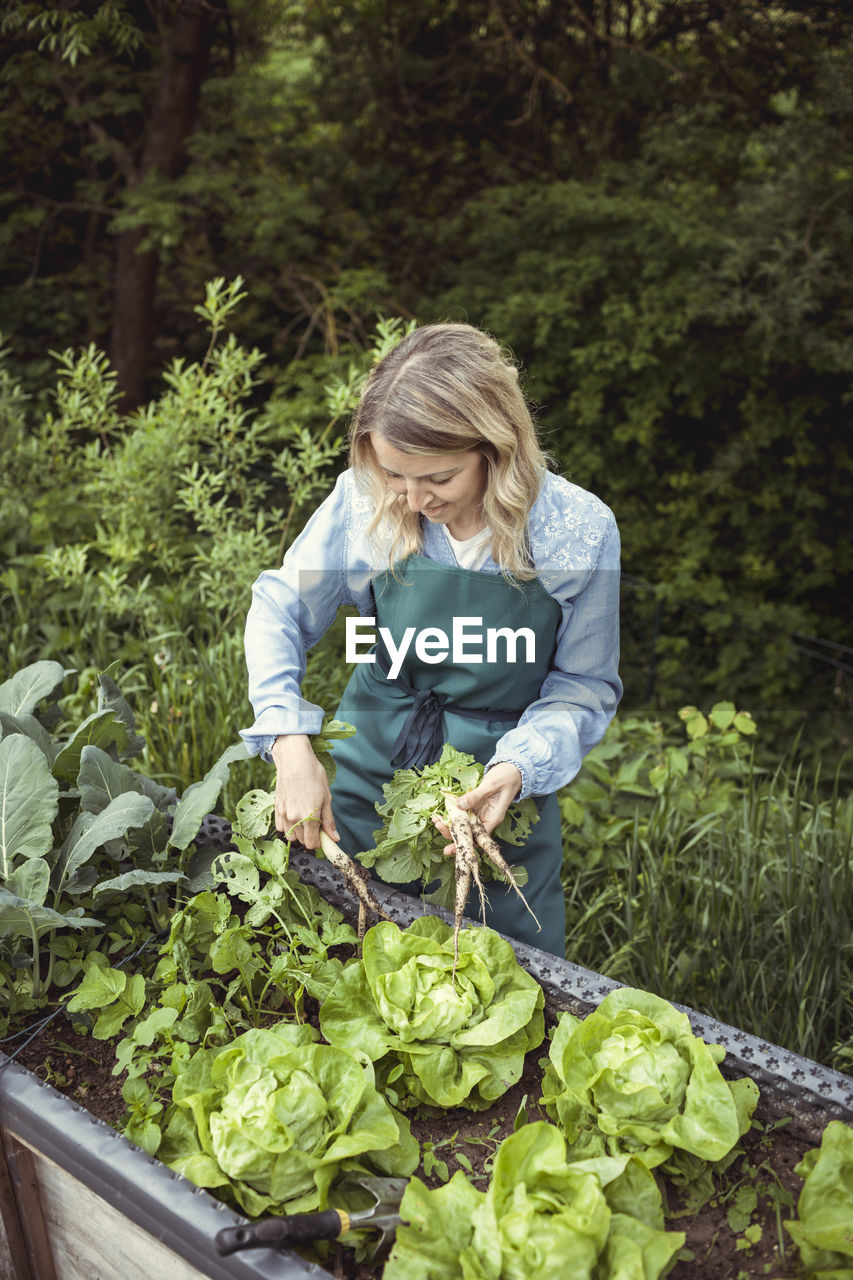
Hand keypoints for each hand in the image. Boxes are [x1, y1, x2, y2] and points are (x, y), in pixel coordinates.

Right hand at [271, 734, 338, 850]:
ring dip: (298, 833)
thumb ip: (329, 821)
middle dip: (310, 836)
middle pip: (302, 841)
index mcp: (309, 816)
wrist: (294, 760)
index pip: (311, 843)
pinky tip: (295, 815)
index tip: (323, 835)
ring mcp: (284, 814)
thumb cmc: (313, 775)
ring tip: (305, 819)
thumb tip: (334, 838)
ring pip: (290, 835)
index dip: (319, 842)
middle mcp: (294, 818)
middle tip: (316, 822)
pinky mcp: (277, 808)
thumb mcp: (327, 797)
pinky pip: (281, 827)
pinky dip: (288, 826)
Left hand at [432, 762, 522, 853]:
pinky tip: (441, 812)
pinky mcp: (475, 806)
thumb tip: (459, 805)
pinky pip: (462, 813)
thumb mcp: (491, 785)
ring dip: (448, 823)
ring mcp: (480, 813)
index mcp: (493, 818)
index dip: (464, 843)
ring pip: (463, 824)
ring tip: (435, 819)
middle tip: (437, 825)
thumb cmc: (507, 777)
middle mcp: (486, 819)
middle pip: (468, 832)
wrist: (513, 769)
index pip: (477, 837)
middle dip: (451, 832)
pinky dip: (451, 813)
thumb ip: (476, 796)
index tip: (449, 849)